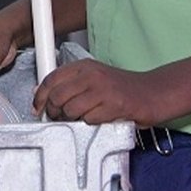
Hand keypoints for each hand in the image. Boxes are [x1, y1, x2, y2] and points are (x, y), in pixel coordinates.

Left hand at [33, 59, 157, 124]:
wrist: (153, 92)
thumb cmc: (122, 88)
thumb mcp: (93, 78)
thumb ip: (70, 84)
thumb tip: (43, 94)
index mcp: (84, 66)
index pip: (51, 79)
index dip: (40, 97)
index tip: (37, 108)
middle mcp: (92, 75)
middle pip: (57, 97)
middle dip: (54, 112)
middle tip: (59, 118)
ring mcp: (103, 90)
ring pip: (70, 110)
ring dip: (72, 119)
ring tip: (81, 119)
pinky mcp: (114, 106)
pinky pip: (89, 120)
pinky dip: (90, 124)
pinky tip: (98, 119)